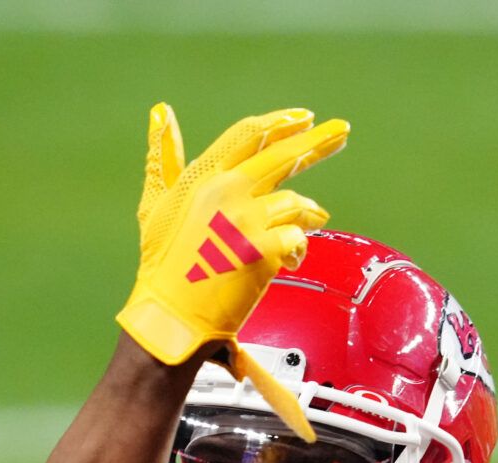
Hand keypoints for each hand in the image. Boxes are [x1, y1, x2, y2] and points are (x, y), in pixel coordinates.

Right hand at [115, 104, 346, 439]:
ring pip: (295, 204)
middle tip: (342, 132)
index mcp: (203, 176)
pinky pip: (298, 238)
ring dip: (302, 218)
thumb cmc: (162, 265)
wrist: (170, 316)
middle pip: (283, 156)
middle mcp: (227, 190)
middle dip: (318, 142)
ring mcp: (246, 219)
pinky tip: (288, 261)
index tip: (305, 117)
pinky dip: (297, 249)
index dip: (281, 123)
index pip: (249, 135)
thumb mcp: (156, 204)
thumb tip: (161, 112)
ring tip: (295, 236)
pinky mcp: (263, 249)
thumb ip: (163, 158)